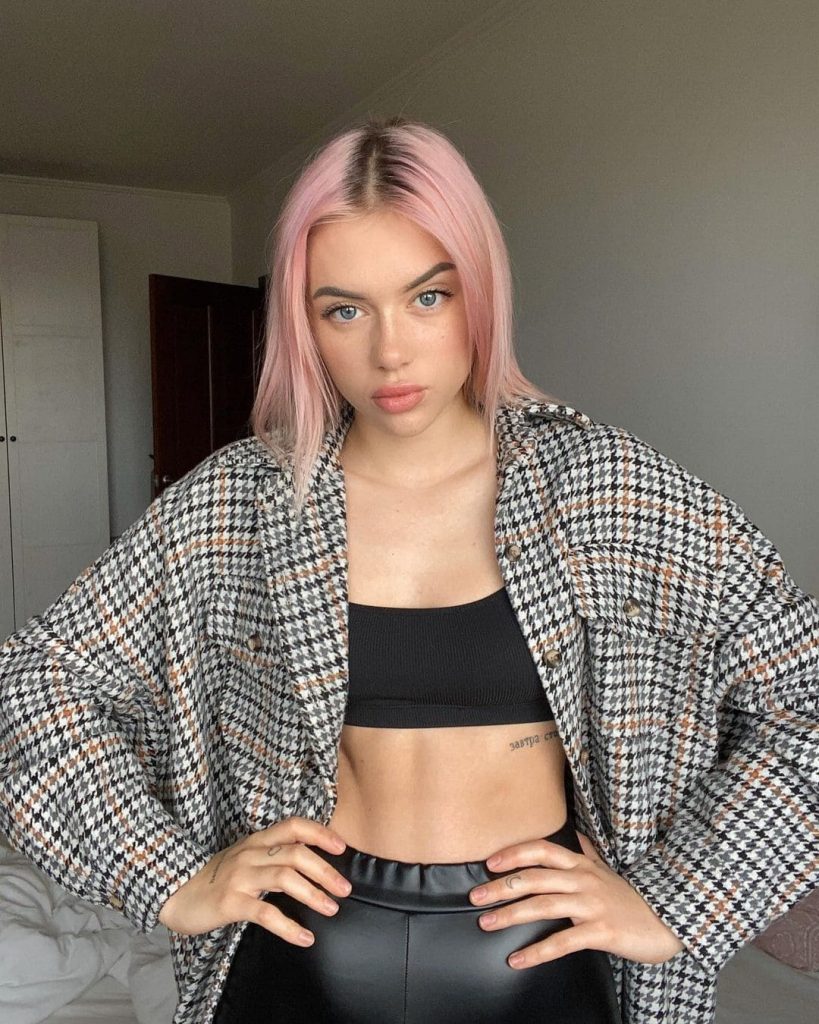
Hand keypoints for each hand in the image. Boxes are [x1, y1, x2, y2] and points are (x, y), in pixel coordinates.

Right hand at [157, 816, 352, 945]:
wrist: (177, 894)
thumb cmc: (217, 877)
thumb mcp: (246, 857)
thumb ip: (272, 855)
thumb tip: (311, 862)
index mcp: (257, 841)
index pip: (294, 826)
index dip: (320, 833)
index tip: (341, 846)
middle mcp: (251, 853)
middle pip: (296, 853)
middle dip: (325, 870)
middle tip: (345, 888)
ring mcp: (240, 877)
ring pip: (285, 878)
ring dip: (313, 894)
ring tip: (331, 908)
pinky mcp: (231, 902)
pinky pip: (265, 913)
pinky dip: (289, 926)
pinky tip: (305, 937)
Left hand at [469, 830, 684, 968]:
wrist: (667, 922)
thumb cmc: (630, 898)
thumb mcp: (606, 870)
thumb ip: (586, 851)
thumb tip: (572, 831)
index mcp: (582, 864)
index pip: (542, 850)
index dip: (514, 853)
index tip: (489, 862)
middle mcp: (583, 879)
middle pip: (534, 878)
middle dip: (501, 887)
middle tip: (475, 897)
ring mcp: (592, 905)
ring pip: (543, 906)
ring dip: (510, 915)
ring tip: (486, 923)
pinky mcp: (601, 932)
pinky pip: (562, 942)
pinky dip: (536, 952)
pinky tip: (517, 960)